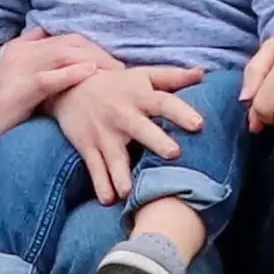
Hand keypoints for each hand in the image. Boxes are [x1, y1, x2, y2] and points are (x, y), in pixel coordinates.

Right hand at [0, 32, 108, 179]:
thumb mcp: (15, 84)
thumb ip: (37, 73)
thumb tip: (67, 73)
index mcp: (21, 47)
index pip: (63, 37)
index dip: (89, 46)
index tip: (108, 60)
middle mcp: (22, 50)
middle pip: (69, 41)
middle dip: (98, 51)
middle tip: (120, 68)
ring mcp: (20, 67)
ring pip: (64, 52)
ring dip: (94, 59)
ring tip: (114, 72)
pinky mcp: (19, 88)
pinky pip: (51, 76)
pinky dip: (72, 72)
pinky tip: (90, 72)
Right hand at [45, 62, 205, 203]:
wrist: (71, 86)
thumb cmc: (117, 84)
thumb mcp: (142, 75)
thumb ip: (173, 77)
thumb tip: (203, 73)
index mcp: (140, 95)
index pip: (164, 102)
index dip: (181, 112)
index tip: (199, 124)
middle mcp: (124, 115)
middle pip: (142, 128)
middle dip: (157, 140)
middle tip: (174, 153)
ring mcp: (104, 133)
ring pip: (114, 156)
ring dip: (121, 174)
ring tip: (128, 191)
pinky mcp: (88, 147)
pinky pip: (95, 169)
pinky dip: (101, 185)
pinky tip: (108, 200)